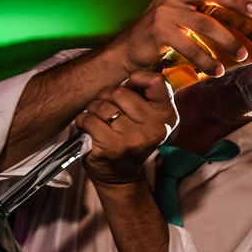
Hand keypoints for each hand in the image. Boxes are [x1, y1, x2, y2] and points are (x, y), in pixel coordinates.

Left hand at [79, 71, 178, 186]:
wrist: (122, 179)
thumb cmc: (132, 142)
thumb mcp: (148, 119)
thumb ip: (145, 96)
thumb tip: (129, 73)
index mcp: (167, 117)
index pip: (155, 81)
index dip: (136, 79)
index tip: (129, 89)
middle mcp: (155, 128)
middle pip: (121, 92)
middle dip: (107, 96)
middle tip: (107, 108)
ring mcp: (134, 139)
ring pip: (102, 106)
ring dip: (93, 111)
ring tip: (98, 121)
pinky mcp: (113, 147)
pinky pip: (89, 119)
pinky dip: (83, 121)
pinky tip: (88, 128)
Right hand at [111, 0, 251, 77]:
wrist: (128, 49)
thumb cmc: (161, 30)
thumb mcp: (178, 10)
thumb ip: (200, 6)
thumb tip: (239, 12)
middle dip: (236, 1)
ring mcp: (165, 12)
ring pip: (204, 24)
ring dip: (227, 40)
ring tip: (242, 54)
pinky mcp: (160, 32)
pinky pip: (190, 47)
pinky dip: (206, 60)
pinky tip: (217, 70)